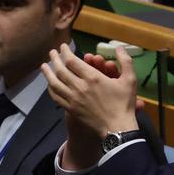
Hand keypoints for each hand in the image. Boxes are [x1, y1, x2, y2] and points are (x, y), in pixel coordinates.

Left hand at [42, 44, 138, 169]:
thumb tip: (120, 47)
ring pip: (55, 83)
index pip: (72, 61)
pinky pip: (56, 97)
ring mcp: (73, 98)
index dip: (65, 52)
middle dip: (55, 59)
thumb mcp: (130, 80)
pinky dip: (51, 88)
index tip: (62, 47)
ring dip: (47, 73)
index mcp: (92, 77)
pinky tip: (49, 84)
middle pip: (61, 70)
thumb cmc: (124, 103)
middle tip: (51, 52)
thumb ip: (125, 62)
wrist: (117, 127)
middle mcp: (79, 86)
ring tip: (43, 66)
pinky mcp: (70, 108)